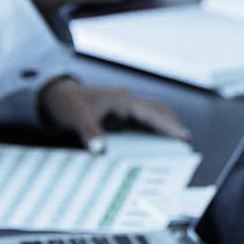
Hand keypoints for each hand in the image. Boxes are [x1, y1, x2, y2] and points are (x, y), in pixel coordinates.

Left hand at [36, 76, 185, 152]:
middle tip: (186, 143)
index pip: (151, 112)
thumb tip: (100, 149)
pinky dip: (154, 130)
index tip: (182, 136)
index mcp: (122, 100)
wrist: (57, 95)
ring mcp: (126, 108)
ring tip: (177, 143)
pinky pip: (144, 121)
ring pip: (154, 114)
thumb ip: (89, 132)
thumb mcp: (75, 117)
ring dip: (166, 126)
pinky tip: (157, 143)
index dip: (168, 125)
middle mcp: (127, 102)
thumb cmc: (68, 103)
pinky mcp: (121, 115)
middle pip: (158, 111)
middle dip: (173, 125)